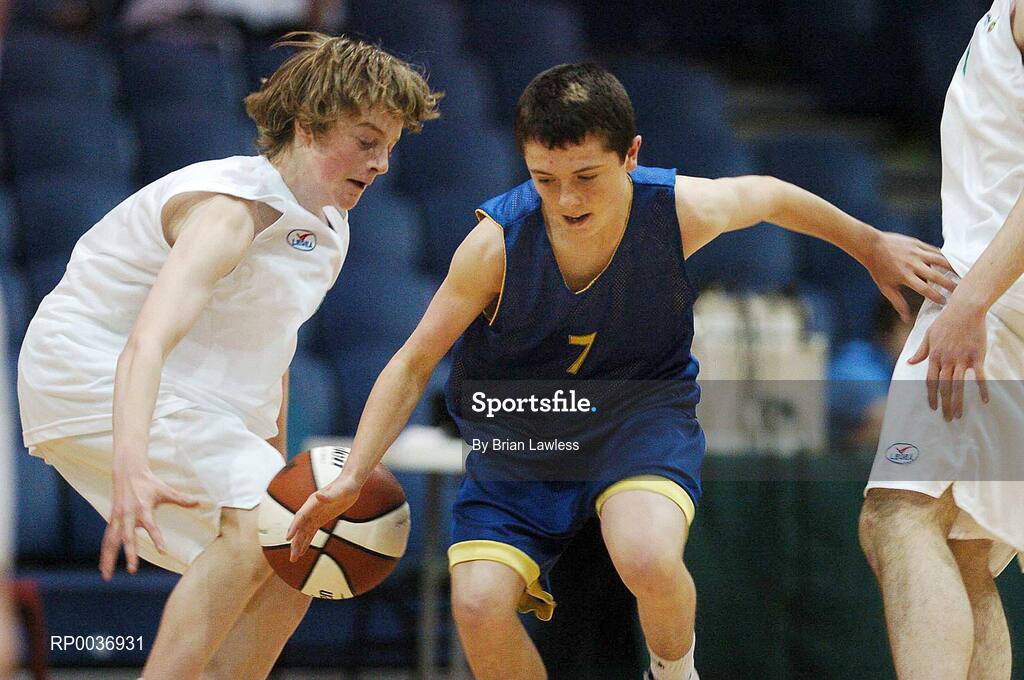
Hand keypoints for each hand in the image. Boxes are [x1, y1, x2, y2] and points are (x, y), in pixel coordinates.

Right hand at [100, 467, 198, 579]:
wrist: (127, 473)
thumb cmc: (148, 483)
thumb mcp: (165, 489)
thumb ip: (181, 498)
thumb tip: (199, 502)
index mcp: (143, 508)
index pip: (151, 526)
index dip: (157, 538)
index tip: (162, 551)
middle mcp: (128, 515)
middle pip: (127, 538)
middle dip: (129, 554)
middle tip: (132, 570)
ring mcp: (118, 519)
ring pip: (111, 542)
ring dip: (109, 559)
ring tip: (107, 576)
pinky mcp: (112, 521)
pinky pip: (107, 539)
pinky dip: (105, 552)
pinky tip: (103, 566)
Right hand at [286, 476, 361, 561]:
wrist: (350, 483)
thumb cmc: (346, 485)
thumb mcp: (340, 491)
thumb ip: (329, 495)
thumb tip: (319, 495)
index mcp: (312, 502)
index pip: (300, 516)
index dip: (294, 527)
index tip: (288, 538)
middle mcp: (311, 509)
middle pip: (300, 528)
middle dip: (295, 542)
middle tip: (292, 557)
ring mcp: (315, 514)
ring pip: (304, 532)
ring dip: (299, 544)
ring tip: (294, 558)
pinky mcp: (320, 518)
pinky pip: (311, 532)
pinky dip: (306, 541)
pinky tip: (303, 551)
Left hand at [864, 233, 956, 320]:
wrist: (871, 245)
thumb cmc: (878, 269)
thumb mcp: (885, 287)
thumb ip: (898, 302)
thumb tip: (906, 319)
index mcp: (905, 276)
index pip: (925, 289)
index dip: (936, 296)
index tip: (945, 302)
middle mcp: (913, 264)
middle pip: (936, 276)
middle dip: (949, 284)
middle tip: (960, 290)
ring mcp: (916, 252)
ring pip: (939, 260)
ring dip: (952, 267)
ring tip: (962, 274)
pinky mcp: (917, 243)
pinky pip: (934, 250)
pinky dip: (943, 256)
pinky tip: (951, 261)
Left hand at [908, 301, 989, 419]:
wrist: (964, 310)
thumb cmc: (945, 322)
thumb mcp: (928, 335)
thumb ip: (921, 351)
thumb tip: (910, 362)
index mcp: (934, 356)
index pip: (930, 381)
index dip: (931, 396)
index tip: (933, 408)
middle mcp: (947, 360)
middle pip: (944, 387)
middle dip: (945, 405)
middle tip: (948, 419)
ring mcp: (962, 359)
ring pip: (959, 385)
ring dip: (959, 402)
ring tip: (959, 415)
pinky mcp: (977, 356)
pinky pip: (979, 376)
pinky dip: (982, 389)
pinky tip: (984, 400)